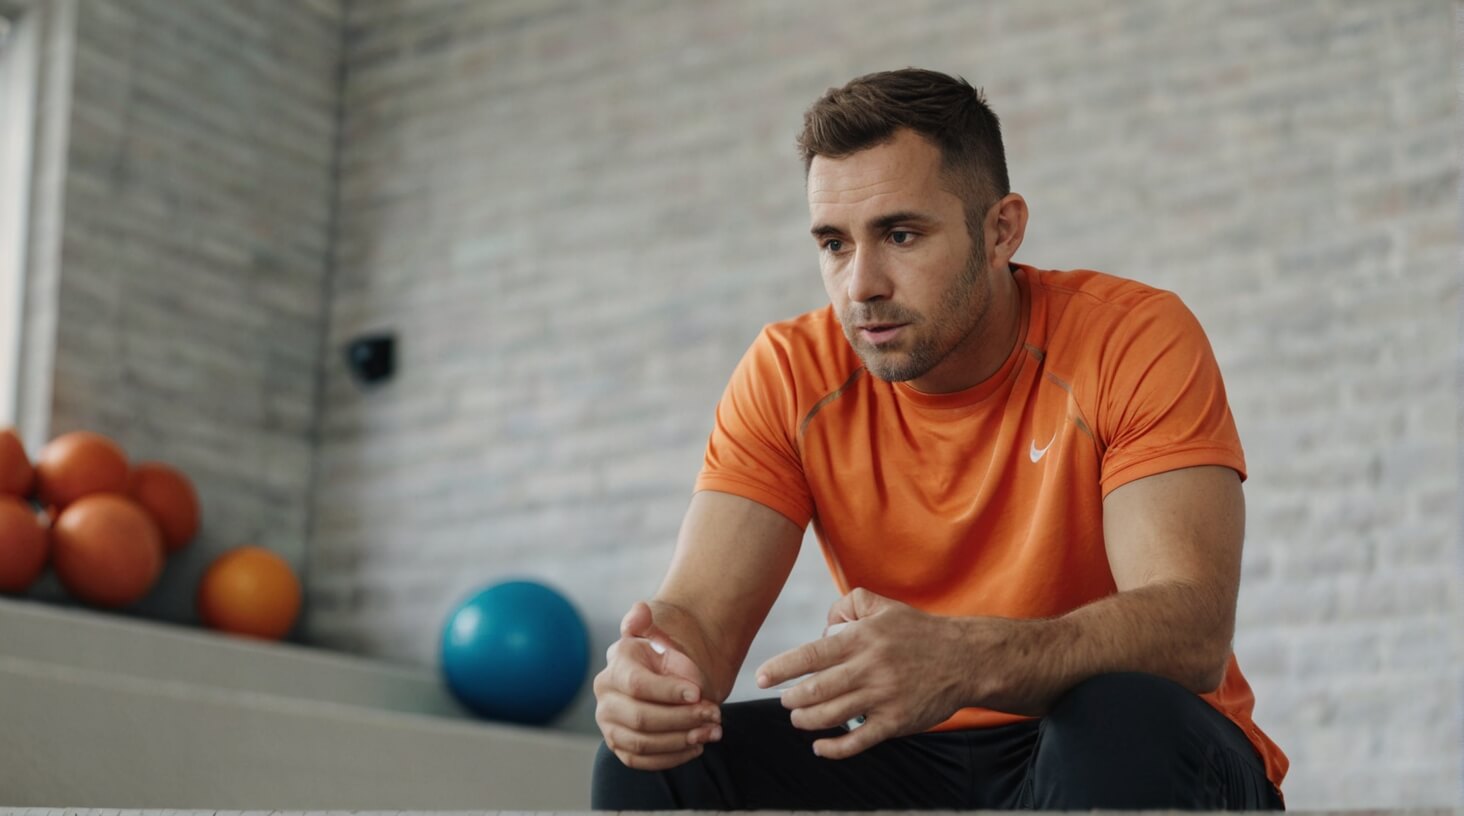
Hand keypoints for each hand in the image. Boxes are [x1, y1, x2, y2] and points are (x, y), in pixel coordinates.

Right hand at [593, 601, 722, 770]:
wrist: (664, 674)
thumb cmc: (665, 653)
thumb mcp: (660, 632)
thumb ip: (647, 622)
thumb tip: (639, 611)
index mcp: (616, 665)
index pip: (638, 685)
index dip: (669, 692)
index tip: (699, 693)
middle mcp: (605, 696)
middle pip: (641, 718)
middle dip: (682, 719)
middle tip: (714, 714)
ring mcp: (608, 724)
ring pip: (642, 743)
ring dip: (680, 740)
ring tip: (711, 732)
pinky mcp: (619, 746)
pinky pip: (642, 761)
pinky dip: (672, 758)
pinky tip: (696, 746)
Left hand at [754, 588, 973, 758]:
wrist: (965, 659)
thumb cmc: (919, 632)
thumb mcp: (883, 607)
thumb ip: (849, 605)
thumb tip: (824, 625)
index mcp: (862, 640)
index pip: (810, 655)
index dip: (780, 668)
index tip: (761, 677)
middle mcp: (869, 669)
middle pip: (815, 690)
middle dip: (791, 699)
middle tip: (785, 700)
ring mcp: (882, 698)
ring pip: (831, 716)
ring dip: (806, 720)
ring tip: (799, 718)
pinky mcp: (895, 722)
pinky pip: (857, 741)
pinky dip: (833, 748)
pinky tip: (819, 747)